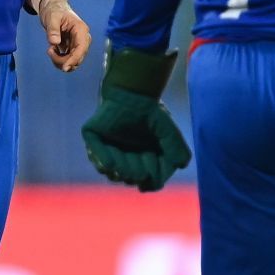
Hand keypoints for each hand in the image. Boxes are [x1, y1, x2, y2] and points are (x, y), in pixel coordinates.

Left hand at [38, 0, 90, 71]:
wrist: (53, 9)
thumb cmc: (54, 11)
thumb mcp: (51, 18)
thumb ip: (53, 29)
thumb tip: (54, 42)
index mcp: (81, 30)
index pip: (81, 49)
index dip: (74, 60)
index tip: (64, 68)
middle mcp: (83, 38)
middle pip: (78, 58)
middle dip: (63, 61)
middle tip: (49, 51)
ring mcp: (78, 44)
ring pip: (73, 62)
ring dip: (60, 61)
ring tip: (50, 49)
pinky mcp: (73, 48)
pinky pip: (68, 60)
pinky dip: (59, 59)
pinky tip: (52, 49)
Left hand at [81, 46, 191, 191]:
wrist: (133, 91)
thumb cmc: (152, 112)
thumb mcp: (170, 133)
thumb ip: (177, 149)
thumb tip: (181, 166)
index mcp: (142, 162)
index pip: (149, 182)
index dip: (154, 179)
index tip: (157, 164)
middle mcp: (124, 160)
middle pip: (130, 180)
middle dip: (138, 172)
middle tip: (145, 156)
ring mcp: (107, 151)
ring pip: (112, 174)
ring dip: (123, 169)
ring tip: (129, 157)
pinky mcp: (93, 139)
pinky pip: (98, 159)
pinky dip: (105, 161)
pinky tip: (112, 160)